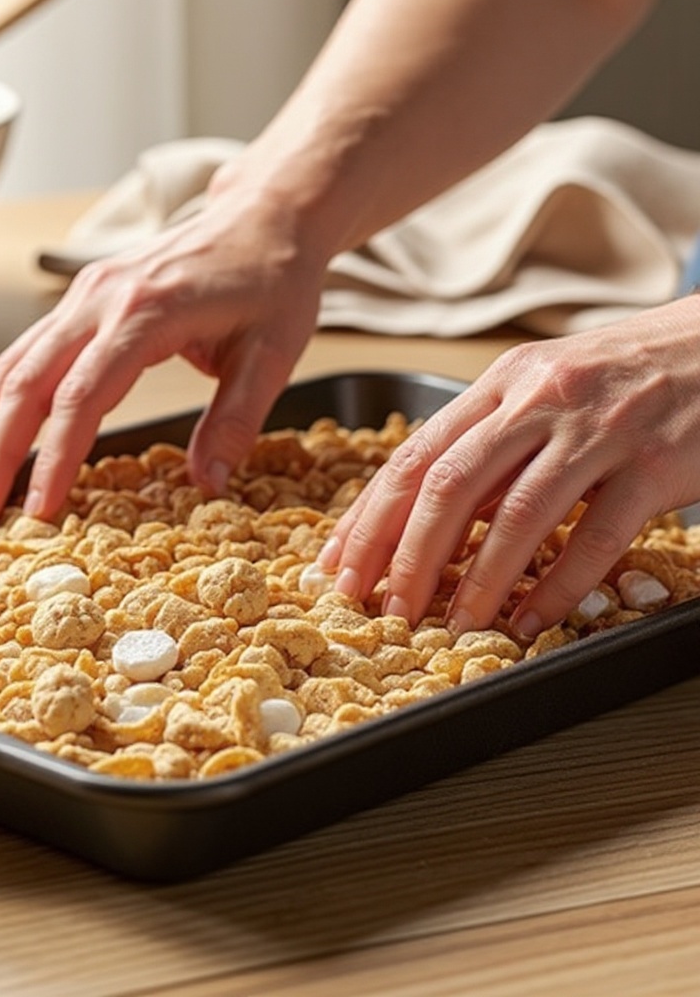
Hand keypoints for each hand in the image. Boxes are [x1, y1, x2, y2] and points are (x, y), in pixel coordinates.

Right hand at [0, 183, 326, 524]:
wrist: (265, 216)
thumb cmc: (273, 280)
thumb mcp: (273, 353)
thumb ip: (237, 419)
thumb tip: (207, 484)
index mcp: (147, 313)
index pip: (83, 396)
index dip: (55, 457)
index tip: (38, 510)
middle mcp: (102, 300)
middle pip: (28, 381)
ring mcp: (87, 295)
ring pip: (13, 363)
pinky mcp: (85, 299)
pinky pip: (28, 350)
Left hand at [318, 297, 699, 636]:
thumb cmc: (628, 373)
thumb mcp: (545, 390)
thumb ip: (490, 444)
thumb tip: (432, 517)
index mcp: (503, 383)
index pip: (415, 455)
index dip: (370, 516)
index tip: (341, 563)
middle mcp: (541, 399)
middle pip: (449, 484)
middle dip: (406, 554)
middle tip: (385, 607)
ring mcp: (600, 429)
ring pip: (516, 514)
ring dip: (476, 579)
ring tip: (451, 624)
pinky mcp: (655, 464)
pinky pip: (594, 538)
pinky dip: (557, 586)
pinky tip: (529, 618)